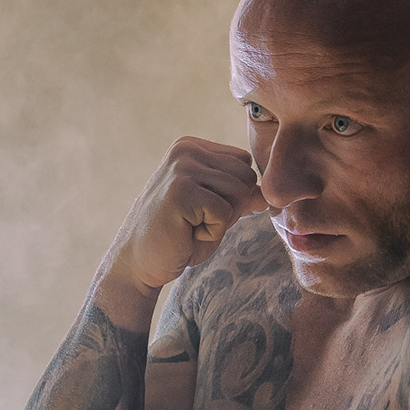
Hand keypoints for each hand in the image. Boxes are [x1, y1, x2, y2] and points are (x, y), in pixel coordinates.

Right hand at [100, 137, 266, 303]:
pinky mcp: (180, 190)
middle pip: (245, 176)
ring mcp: (182, 167)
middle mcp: (187, 150)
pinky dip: (211, 233)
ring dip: (221, 222)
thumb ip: (241, 198)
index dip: (234, 196)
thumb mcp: (215, 213)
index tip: (202, 211)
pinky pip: (223, 213)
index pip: (243, 163)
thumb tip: (269, 194)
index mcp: (193, 147)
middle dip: (231, 208)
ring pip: (238, 193)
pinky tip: (186, 234)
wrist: (139, 262)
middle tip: (197, 222)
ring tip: (191, 227)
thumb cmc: (178, 238)